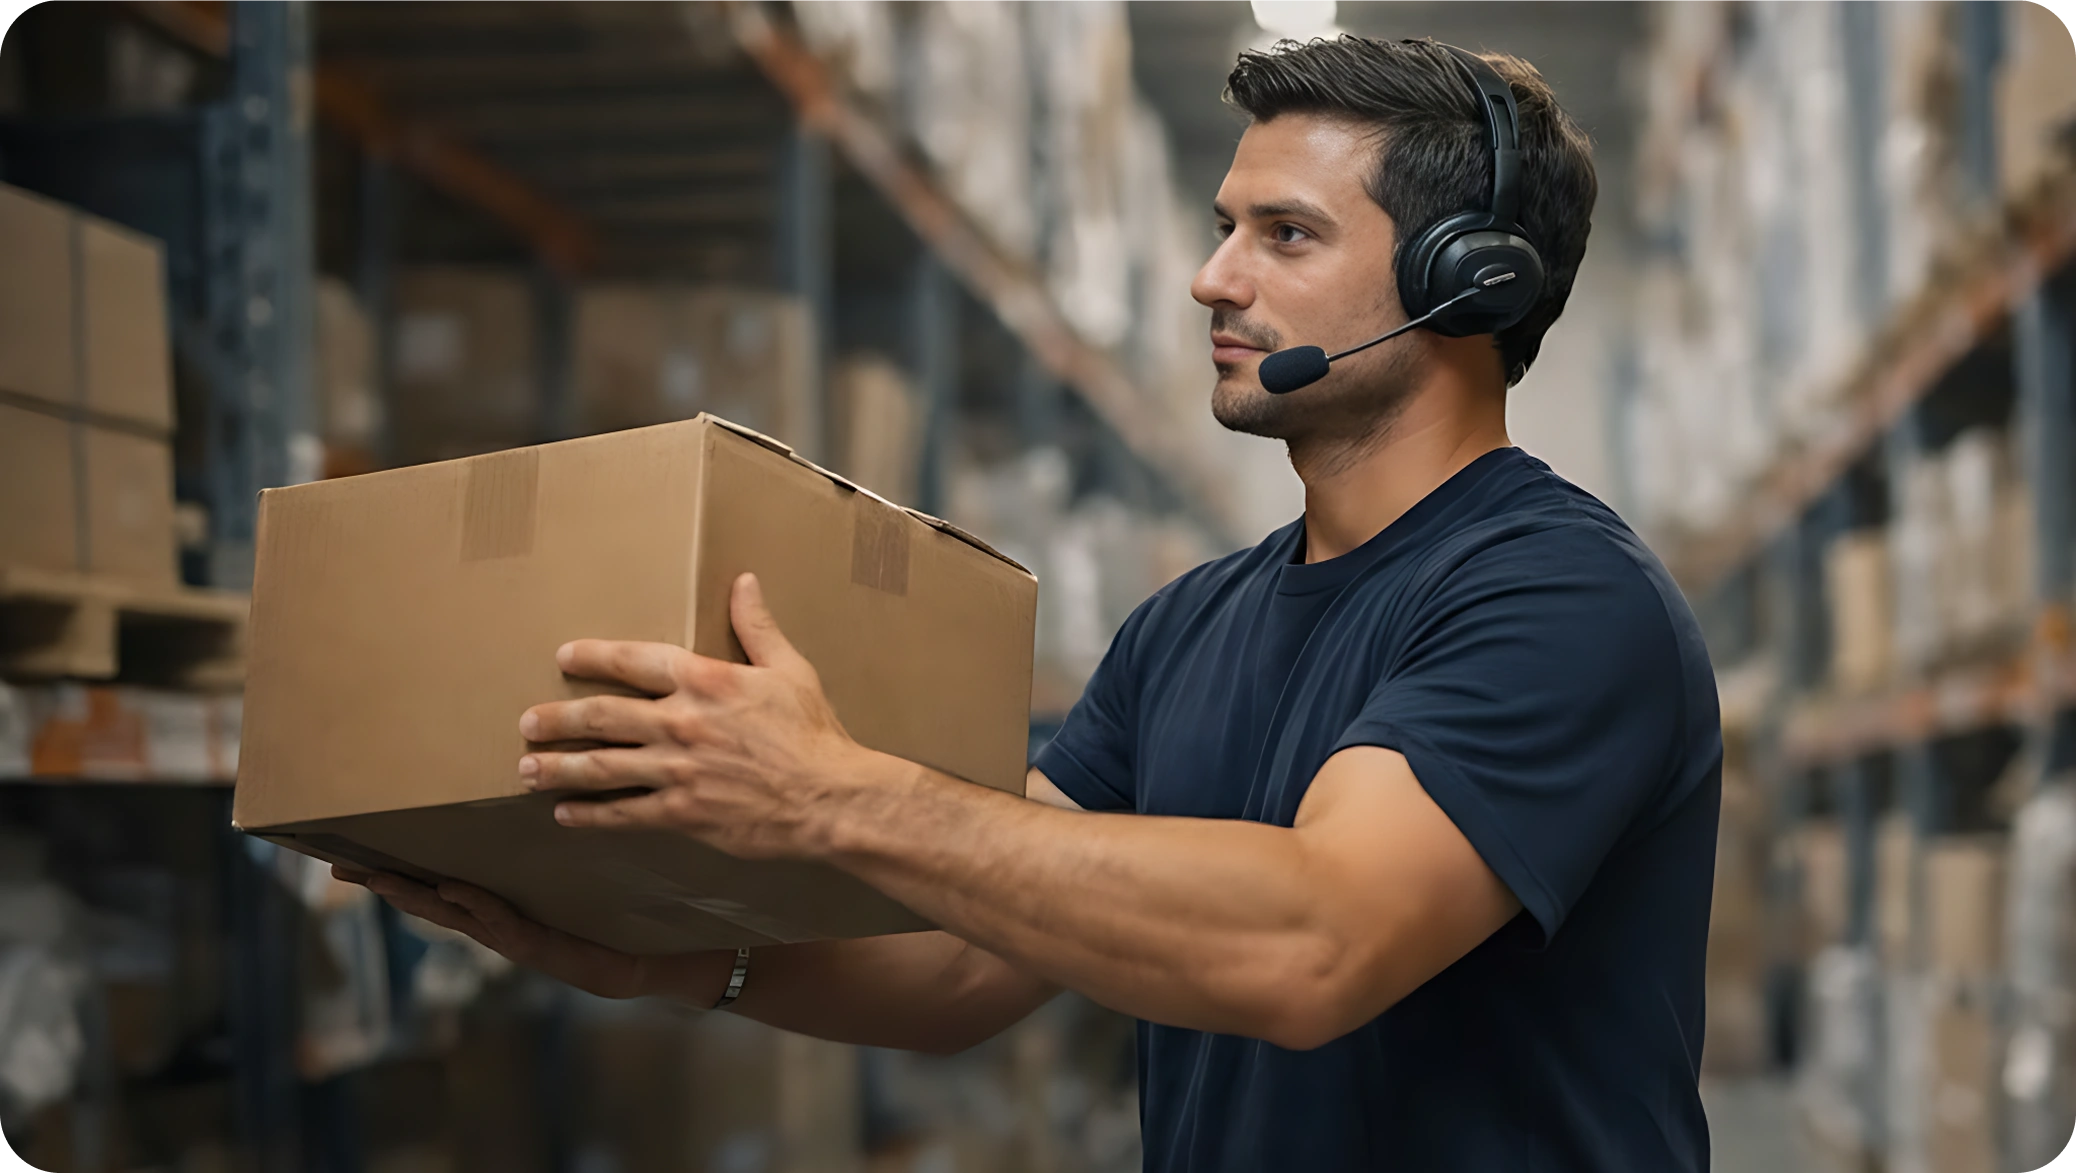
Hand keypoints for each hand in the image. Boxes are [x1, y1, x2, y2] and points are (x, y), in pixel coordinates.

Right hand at [334, 866, 653, 999]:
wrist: (639, 962)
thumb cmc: (603, 920)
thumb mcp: (564, 883)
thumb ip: (536, 857)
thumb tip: (520, 805)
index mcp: (492, 907)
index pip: (430, 884)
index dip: (389, 871)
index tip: (348, 854)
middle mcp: (492, 924)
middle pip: (425, 901)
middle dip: (381, 884)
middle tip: (336, 866)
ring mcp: (510, 937)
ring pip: (450, 913)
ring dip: (412, 896)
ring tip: (377, 877)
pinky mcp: (537, 945)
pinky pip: (498, 919)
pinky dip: (474, 904)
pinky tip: (450, 887)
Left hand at [518, 572, 887, 859]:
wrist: (829, 797)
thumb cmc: (814, 733)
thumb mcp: (790, 670)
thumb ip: (758, 627)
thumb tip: (744, 581)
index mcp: (705, 682)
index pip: (634, 661)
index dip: (594, 657)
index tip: (564, 657)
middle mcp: (681, 723)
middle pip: (603, 716)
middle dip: (558, 719)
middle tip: (527, 722)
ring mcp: (677, 771)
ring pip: (603, 767)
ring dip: (560, 768)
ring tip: (527, 769)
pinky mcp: (683, 813)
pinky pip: (625, 814)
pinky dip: (591, 815)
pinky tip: (565, 814)